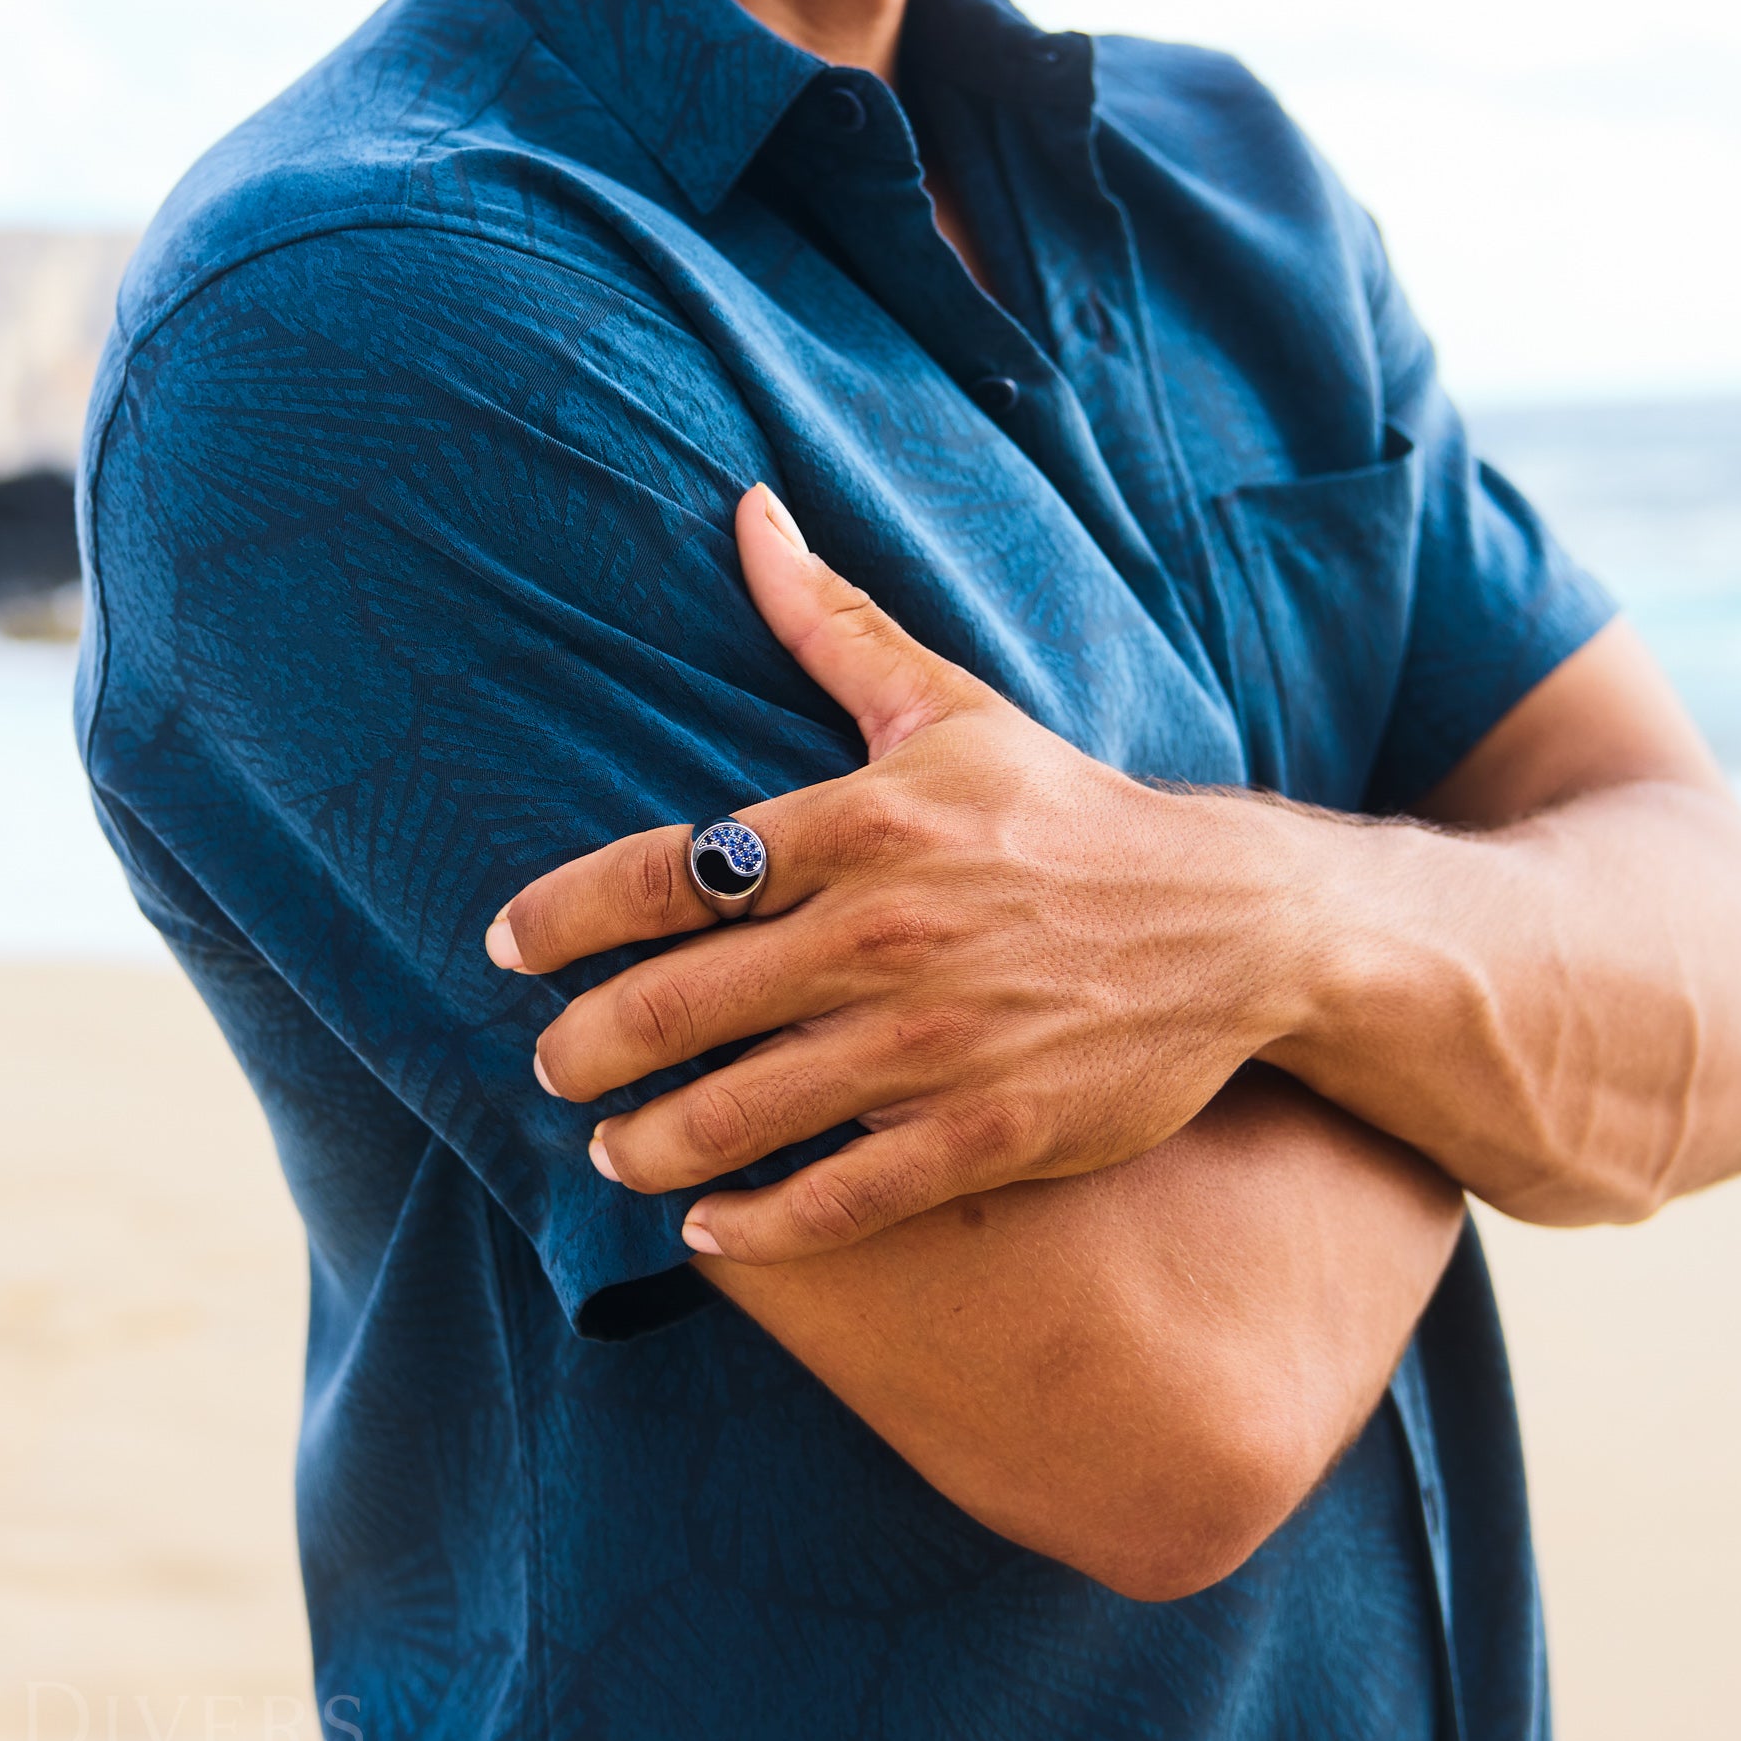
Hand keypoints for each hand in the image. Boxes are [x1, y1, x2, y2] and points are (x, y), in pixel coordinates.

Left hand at [488, 484, 1314, 1261]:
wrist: (1234, 923)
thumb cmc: (1066, 812)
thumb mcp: (950, 707)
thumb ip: (832, 622)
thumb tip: (747, 512)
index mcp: (860, 822)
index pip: (662, 873)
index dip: (559, 917)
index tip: (506, 948)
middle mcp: (881, 932)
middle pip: (674, 1006)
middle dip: (584, 1049)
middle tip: (553, 1066)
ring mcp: (932, 1041)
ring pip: (740, 1113)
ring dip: (650, 1145)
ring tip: (615, 1151)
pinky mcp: (986, 1129)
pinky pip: (841, 1196)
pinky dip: (760, 1223)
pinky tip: (713, 1228)